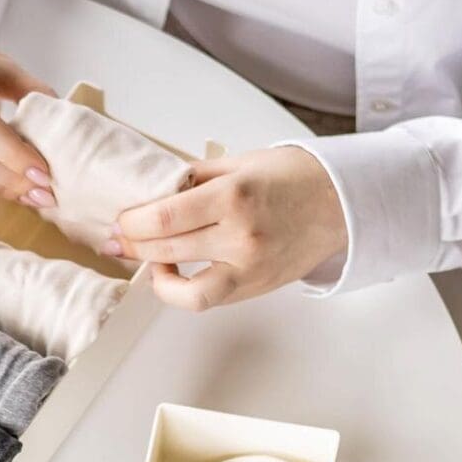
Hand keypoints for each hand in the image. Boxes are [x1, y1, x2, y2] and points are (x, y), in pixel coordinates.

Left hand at [106, 146, 348, 310]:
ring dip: (156, 275)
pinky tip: (175, 272)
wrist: (341, 203)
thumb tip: (153, 190)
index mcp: (233, 197)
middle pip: (166, 250)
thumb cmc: (294, 177)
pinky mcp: (255, 288)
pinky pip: (207, 299)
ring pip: (184, 289)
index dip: (132, 223)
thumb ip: (194, 177)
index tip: (122, 220)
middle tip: (120, 238)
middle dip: (133, 245)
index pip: (162, 219)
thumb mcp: (239, 162)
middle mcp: (240, 236)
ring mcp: (249, 268)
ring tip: (149, 259)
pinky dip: (182, 290)